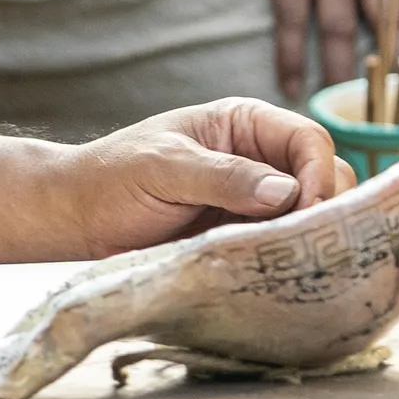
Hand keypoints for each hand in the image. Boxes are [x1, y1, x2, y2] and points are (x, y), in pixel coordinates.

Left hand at [51, 97, 352, 253]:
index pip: (309, 141)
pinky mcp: (244, 236)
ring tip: (295, 263)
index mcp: (245, 124)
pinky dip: (288, 257)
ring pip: (310, 215)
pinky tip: (279, 275)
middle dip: (323, 208)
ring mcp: (254, 200)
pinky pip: (282, 245)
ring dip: (308, 236)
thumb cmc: (111, 178)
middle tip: (305, 245)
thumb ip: (223, 177)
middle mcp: (259, 158)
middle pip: (323, 178)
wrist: (75, 217)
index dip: (318, 174)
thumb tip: (285, 192)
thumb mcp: (165, 168)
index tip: (306, 210)